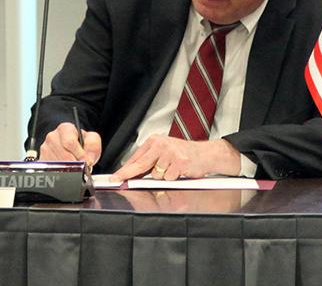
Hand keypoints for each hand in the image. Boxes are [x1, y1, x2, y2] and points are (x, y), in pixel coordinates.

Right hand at [39, 122, 101, 167]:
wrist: (72, 148)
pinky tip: (66, 170)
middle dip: (75, 163)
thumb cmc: (81, 143)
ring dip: (67, 169)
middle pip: (63, 155)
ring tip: (74, 167)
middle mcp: (52, 137)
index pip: (69, 142)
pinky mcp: (41, 161)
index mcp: (65, 128)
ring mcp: (45, 149)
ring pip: (56, 164)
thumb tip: (88, 158)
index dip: (79, 154)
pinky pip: (50, 170)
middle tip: (82, 167)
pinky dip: (60, 173)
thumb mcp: (92, 139)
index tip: (86, 161)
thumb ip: (93, 145)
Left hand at [110, 135, 240, 182]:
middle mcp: (162, 144)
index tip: (115, 177)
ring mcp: (171, 153)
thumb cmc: (185, 154)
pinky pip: (169, 178)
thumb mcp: (164, 153)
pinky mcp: (180, 162)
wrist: (207, 154)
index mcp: (156, 140)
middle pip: (140, 165)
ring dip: (164, 176)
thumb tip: (131, 174)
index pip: (136, 158)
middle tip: (117, 180)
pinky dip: (174, 178)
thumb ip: (149, 161)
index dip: (124, 170)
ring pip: (156, 175)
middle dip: (128, 175)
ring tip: (174, 169)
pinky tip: (180, 171)